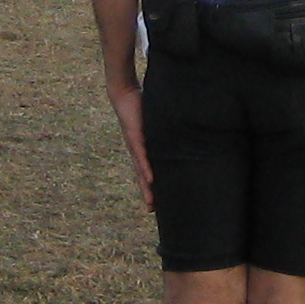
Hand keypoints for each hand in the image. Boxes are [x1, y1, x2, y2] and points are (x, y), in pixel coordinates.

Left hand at [106, 79, 153, 210]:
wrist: (123, 93)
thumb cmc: (140, 105)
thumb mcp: (156, 120)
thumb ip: (165, 128)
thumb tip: (181, 129)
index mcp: (141, 149)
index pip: (146, 171)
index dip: (150, 186)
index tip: (154, 202)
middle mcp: (137, 151)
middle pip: (141, 176)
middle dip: (146, 193)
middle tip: (151, 210)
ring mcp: (135, 145)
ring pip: (140, 170)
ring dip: (145, 186)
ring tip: (151, 201)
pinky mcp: (134, 136)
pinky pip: (141, 154)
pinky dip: (145, 167)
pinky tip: (150, 179)